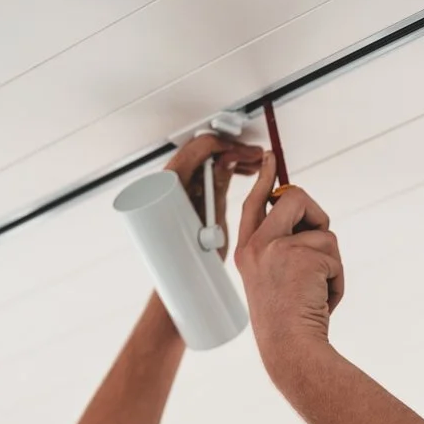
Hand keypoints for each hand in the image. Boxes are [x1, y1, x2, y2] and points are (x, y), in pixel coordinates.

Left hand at [163, 132, 264, 261]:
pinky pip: (201, 173)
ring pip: (203, 161)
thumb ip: (217, 186)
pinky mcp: (180, 195)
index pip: (200, 148)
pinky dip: (220, 171)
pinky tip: (239, 174)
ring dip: (228, 160)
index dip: (229, 147)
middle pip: (201, 151)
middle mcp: (168, 181)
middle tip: (255, 158)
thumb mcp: (211, 217)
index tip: (249, 154)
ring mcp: (172, 187)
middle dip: (231, 151)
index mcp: (171, 183)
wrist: (180, 276)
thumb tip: (226, 161)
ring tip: (252, 166)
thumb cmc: (189, 257)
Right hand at [233, 152, 344, 370]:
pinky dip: (337, 280)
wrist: (289, 347)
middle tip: (322, 248)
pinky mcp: (300, 254)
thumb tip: (311, 224)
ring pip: (323, 231)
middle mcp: (256, 244)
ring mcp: (276, 247)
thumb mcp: (276, 279)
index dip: (266, 178)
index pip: (254, 202)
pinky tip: (323, 299)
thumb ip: (285, 249)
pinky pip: (334, 254)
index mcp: (246, 251)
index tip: (271, 158)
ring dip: (331, 262)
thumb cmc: (287, 323)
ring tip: (317, 291)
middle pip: (296, 198)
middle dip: (318, 217)